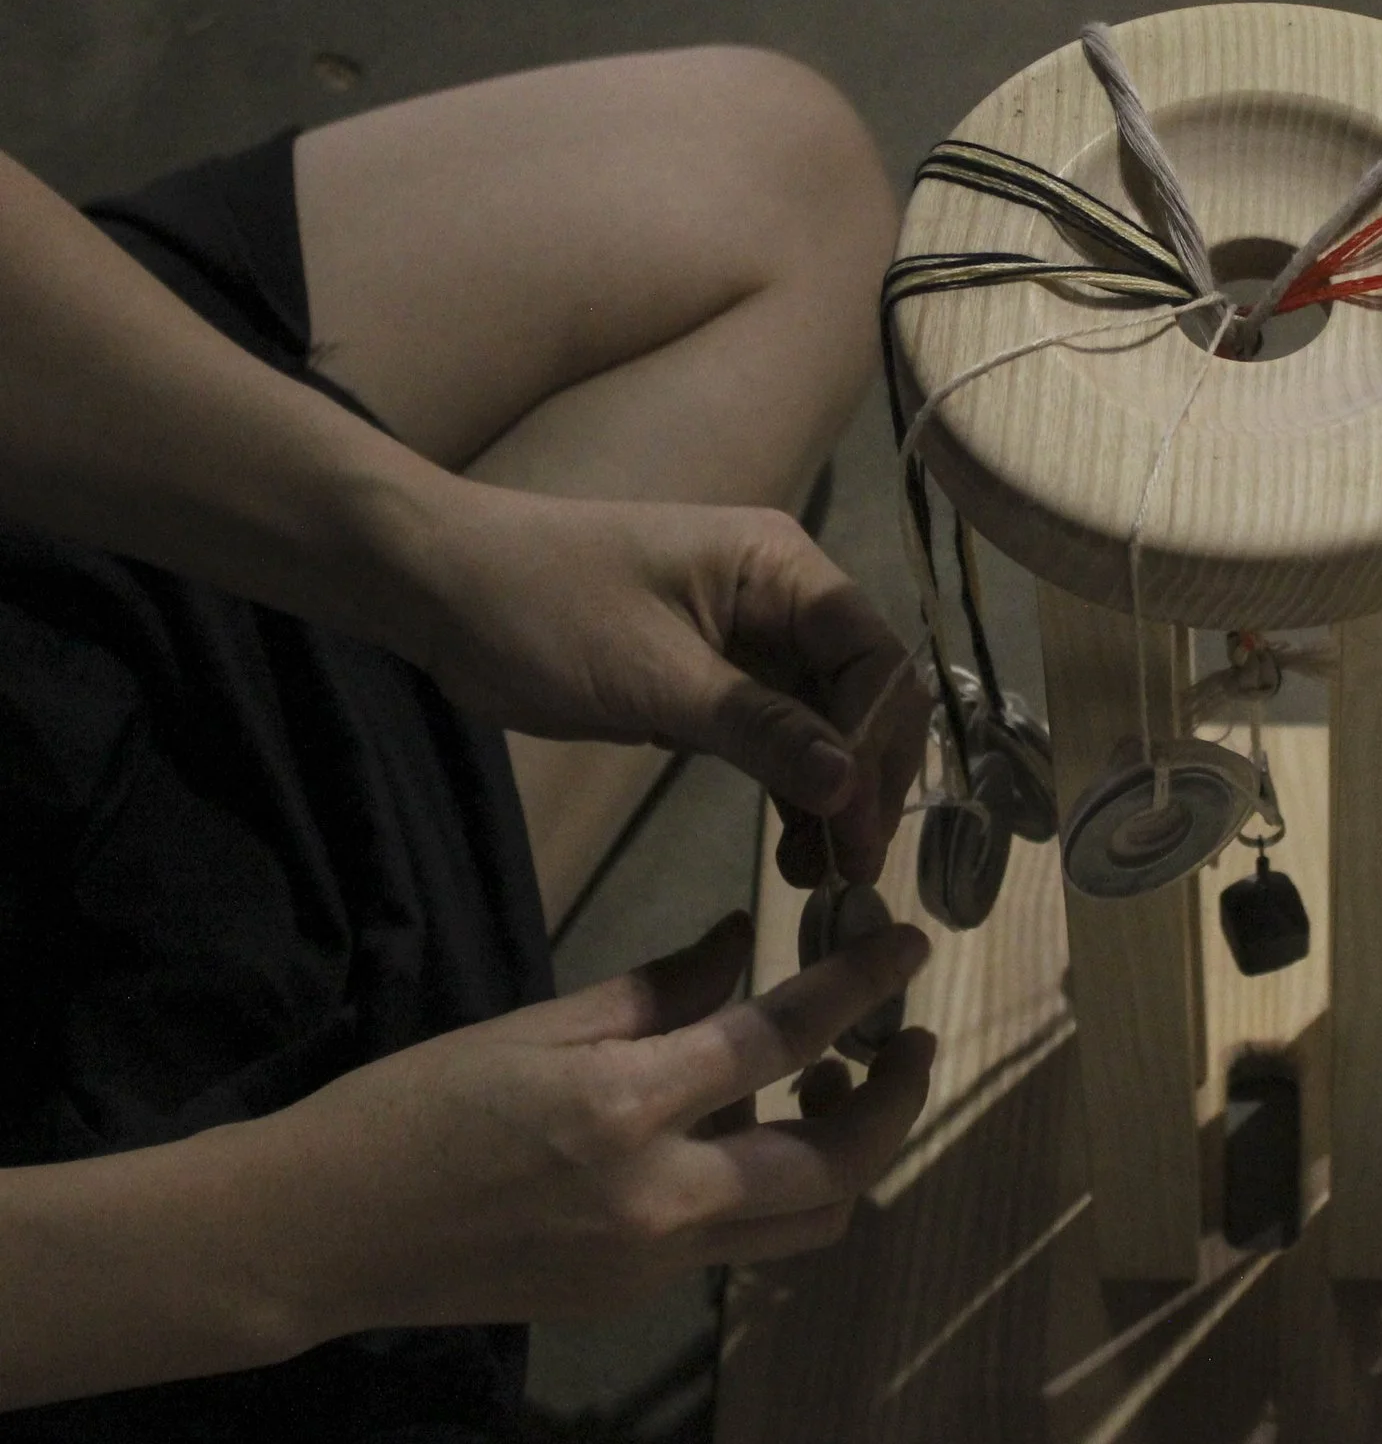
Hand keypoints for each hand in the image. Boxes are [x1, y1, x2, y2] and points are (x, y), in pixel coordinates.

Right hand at [260, 910, 933, 1330]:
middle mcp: (661, 1197)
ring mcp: (656, 1262)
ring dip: (851, 1155)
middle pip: (838, 1160)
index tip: (913, 947)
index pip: (785, 1034)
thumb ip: (656, 990)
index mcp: (626, 1105)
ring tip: (833, 1086)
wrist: (325, 1235)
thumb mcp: (535, 1025)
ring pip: (811, 1222)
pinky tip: (752, 1133)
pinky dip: (776, 1188)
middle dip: (898, 1097)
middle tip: (910, 1040)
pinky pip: (746, 1244)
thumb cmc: (413, 1108)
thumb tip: (746, 944)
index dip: (863, 984)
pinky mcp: (639, 1298)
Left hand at [399, 482, 927, 885]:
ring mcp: (753, 639)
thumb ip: (761, 729)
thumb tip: (851, 785)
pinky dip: (789, 789)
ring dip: (831, 796)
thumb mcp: (654, 678)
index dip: (879, 747)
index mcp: (784, 567)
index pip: (875, 659)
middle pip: (863, 696)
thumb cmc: (545, 611)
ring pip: (826, 725)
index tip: (860, 831)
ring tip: (818, 875)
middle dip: (865, 781)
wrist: (439, 590)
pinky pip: (778, 737)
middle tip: (849, 870)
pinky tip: (791, 848)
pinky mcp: (716, 679)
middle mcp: (785, 597)